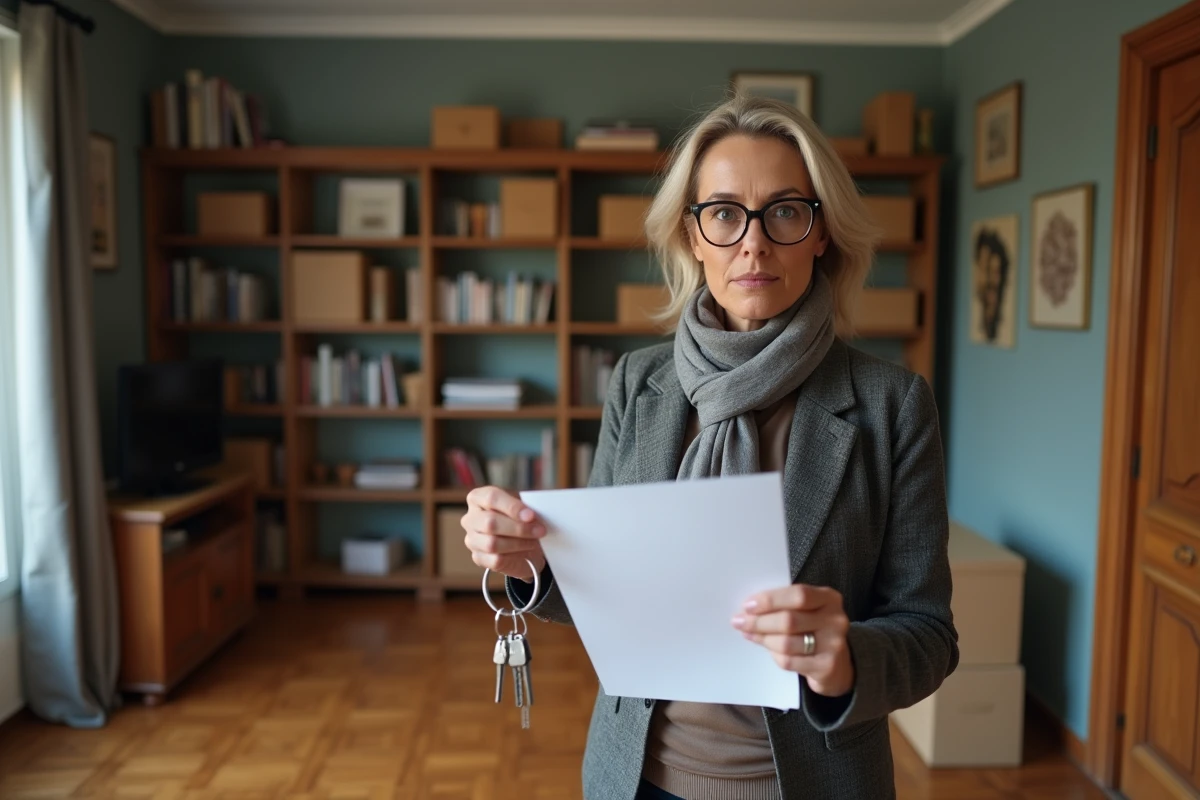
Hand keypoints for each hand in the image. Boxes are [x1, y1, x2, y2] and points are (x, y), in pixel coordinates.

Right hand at [461, 486, 546, 580]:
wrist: (523, 544)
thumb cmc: (520, 520)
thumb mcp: (522, 508)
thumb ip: (525, 508)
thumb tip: (533, 516)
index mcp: (478, 498)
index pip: (491, 497)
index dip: (512, 507)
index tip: (531, 515)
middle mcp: (470, 518)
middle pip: (490, 522)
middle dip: (519, 528)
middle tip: (540, 530)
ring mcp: (472, 540)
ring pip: (492, 543)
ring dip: (519, 543)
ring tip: (534, 542)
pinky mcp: (478, 558)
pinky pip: (495, 559)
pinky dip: (515, 556)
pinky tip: (525, 552)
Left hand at [732, 584, 854, 697]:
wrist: (837, 664)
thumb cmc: (814, 628)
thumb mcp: (808, 610)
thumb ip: (786, 604)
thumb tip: (749, 608)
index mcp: (829, 598)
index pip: (798, 595)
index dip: (770, 600)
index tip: (748, 605)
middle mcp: (835, 620)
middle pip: (789, 620)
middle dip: (759, 621)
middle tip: (739, 621)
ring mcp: (833, 645)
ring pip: (786, 642)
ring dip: (762, 638)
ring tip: (749, 634)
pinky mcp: (826, 667)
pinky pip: (789, 661)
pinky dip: (773, 654)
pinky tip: (767, 648)